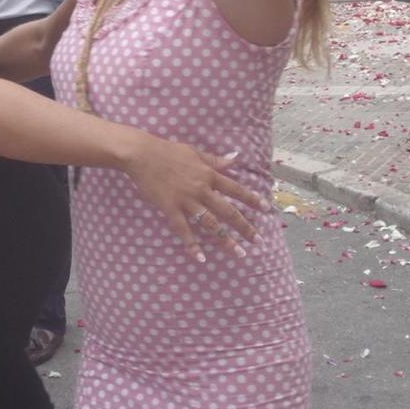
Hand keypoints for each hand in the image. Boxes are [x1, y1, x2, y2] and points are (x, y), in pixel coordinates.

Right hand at [126, 136, 259, 260]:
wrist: (143, 155)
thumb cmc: (168, 151)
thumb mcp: (195, 152)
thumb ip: (215, 160)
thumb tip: (235, 160)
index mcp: (209, 174)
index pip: (236, 189)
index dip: (252, 199)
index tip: (266, 209)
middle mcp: (202, 189)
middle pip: (228, 211)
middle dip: (245, 226)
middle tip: (257, 240)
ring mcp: (187, 201)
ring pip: (211, 224)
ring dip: (226, 240)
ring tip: (239, 253)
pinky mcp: (171, 209)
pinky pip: (184, 230)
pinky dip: (192, 245)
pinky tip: (201, 258)